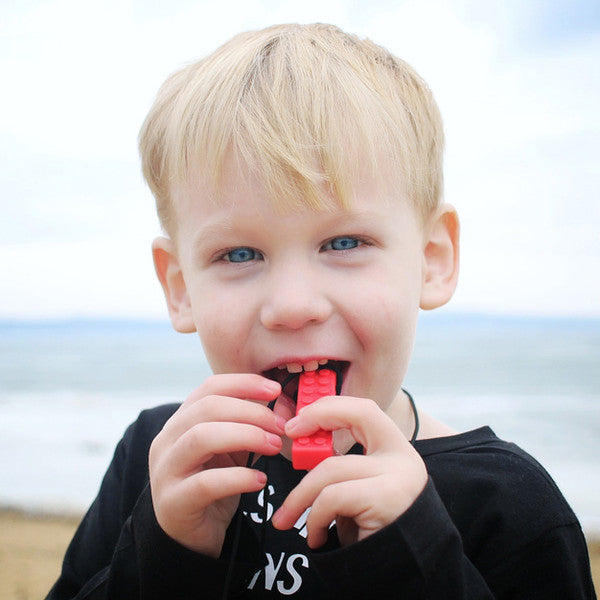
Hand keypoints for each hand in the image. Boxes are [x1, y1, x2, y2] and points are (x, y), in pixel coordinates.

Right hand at [148, 374, 283, 556]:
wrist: (191, 535)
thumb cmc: (213, 484)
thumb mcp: (231, 449)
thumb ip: (248, 427)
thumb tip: (282, 407)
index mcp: (181, 421)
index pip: (209, 388)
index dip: (244, 383)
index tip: (275, 389)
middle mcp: (168, 440)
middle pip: (207, 408)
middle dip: (251, 412)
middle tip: (281, 426)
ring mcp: (166, 470)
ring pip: (201, 437)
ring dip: (246, 436)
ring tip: (273, 447)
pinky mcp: (174, 502)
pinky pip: (206, 483)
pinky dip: (238, 477)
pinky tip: (259, 479)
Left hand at [271, 396, 426, 547]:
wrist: (405, 577)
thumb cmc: (372, 535)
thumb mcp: (358, 493)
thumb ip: (342, 467)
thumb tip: (304, 445)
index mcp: (397, 450)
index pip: (365, 409)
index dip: (330, 406)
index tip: (299, 421)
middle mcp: (404, 458)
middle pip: (356, 417)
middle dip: (316, 422)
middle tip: (288, 439)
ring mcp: (399, 477)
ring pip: (332, 466)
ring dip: (300, 496)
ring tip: (288, 519)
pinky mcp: (387, 500)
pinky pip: (333, 497)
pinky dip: (315, 518)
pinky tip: (317, 538)